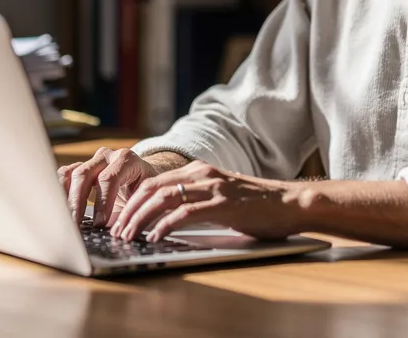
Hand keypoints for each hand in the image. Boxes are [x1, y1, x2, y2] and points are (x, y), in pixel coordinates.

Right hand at [57, 148, 160, 226]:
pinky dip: (60, 192)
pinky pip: (64, 175)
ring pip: (71, 174)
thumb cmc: (145, 191)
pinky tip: (60, 209)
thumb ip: (130, 213)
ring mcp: (92, 160)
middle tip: (76, 225)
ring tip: (64, 219)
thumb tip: (115, 233)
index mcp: (127, 160)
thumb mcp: (144, 200)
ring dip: (65, 198)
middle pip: (84, 174)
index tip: (100, 224)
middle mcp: (107, 156)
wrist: (143, 178)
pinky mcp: (80, 167)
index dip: (103, 202)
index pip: (109, 179)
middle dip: (78, 202)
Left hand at [110, 161, 307, 242]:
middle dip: (129, 210)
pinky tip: (155, 236)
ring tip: (129, 235)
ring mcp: (212, 188)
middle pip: (152, 188)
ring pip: (163, 198)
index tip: (120, 218)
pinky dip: (165, 224)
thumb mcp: (220, 196)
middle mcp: (202, 174)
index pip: (154, 182)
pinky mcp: (223, 204)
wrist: (290, 203)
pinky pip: (186, 213)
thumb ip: (196, 201)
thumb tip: (166, 219)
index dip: (132, 200)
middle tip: (117, 230)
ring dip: (141, 218)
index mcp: (199, 171)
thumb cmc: (257, 205)